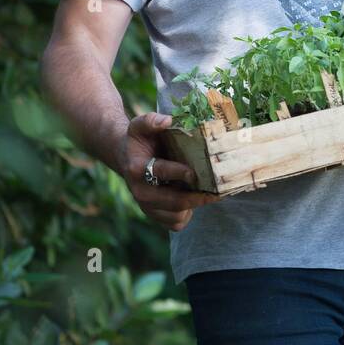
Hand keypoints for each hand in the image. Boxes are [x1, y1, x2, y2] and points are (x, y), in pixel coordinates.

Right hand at [117, 112, 219, 231]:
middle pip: (173, 202)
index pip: (161, 172)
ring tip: (206, 192)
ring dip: (194, 206)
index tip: (195, 172)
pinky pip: (176, 224)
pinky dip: (187, 214)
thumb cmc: (139, 140)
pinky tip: (193, 199)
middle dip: (197, 197)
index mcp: (137, 169)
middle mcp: (140, 192)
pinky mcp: (154, 215)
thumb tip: (167, 120)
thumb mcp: (140, 125)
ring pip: (176, 216)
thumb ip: (151, 120)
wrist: (126, 157)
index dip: (180, 173)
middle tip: (217, 191)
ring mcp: (146, 206)